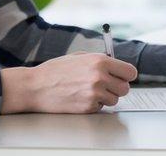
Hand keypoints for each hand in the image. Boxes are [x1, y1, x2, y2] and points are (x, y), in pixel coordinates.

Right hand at [1, 53, 136, 113]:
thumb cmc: (55, 71)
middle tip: (106, 86)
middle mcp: (100, 77)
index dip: (127, 75)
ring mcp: (94, 93)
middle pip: (125, 88)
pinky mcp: (87, 107)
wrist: (35, 87)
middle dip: (117, 87)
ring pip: (115, 99)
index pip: (130, 72)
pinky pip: (101, 107)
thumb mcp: (80, 57)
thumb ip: (101, 60)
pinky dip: (94, 104)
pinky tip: (81, 98)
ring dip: (106, 97)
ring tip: (90, 91)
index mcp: (100, 61)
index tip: (123, 77)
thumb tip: (117, 66)